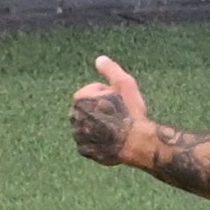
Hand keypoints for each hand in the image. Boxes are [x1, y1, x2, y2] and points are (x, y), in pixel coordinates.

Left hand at [68, 54, 149, 168]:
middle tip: (120, 115)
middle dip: (104, 109)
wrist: (135, 142)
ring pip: (91, 125)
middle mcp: (73, 117)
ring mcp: (77, 134)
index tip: (119, 102)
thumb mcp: (124, 85)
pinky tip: (112, 140)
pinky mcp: (83, 150)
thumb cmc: (130, 112)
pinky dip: (100, 141)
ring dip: (101, 125)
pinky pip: (91, 142)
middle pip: (92, 108)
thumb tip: (100, 59)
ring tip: (117, 128)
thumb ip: (110, 70)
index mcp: (79, 99)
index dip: (110, 94)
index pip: (95, 91)